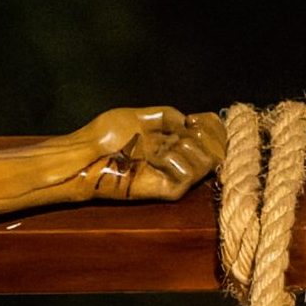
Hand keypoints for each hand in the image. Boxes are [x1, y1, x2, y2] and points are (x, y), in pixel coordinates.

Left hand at [73, 106, 225, 201]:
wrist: (87, 155)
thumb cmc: (105, 135)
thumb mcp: (140, 115)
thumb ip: (168, 115)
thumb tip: (191, 122)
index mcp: (172, 141)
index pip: (211, 135)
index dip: (212, 125)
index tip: (197, 118)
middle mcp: (177, 158)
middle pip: (217, 149)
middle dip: (206, 134)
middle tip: (185, 131)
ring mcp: (173, 175)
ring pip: (209, 162)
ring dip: (191, 146)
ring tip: (166, 146)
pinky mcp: (167, 189)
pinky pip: (191, 175)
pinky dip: (178, 160)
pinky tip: (158, 158)